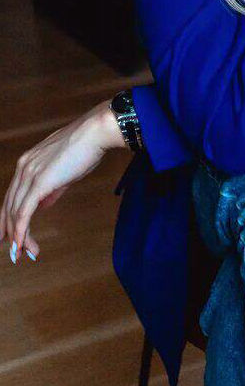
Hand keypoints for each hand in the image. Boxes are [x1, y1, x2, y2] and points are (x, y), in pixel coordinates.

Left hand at [0, 101, 119, 263]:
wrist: (95, 132)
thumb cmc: (85, 148)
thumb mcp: (64, 171)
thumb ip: (51, 189)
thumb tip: (44, 205)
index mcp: (27, 163)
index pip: (12, 196)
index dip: (9, 218)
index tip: (10, 235)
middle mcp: (23, 168)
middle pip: (9, 206)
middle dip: (10, 231)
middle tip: (15, 252)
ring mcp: (29, 174)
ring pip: (15, 212)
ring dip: (19, 236)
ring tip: (25, 253)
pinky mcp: (39, 182)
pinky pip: (24, 213)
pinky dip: (21, 231)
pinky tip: (23, 244)